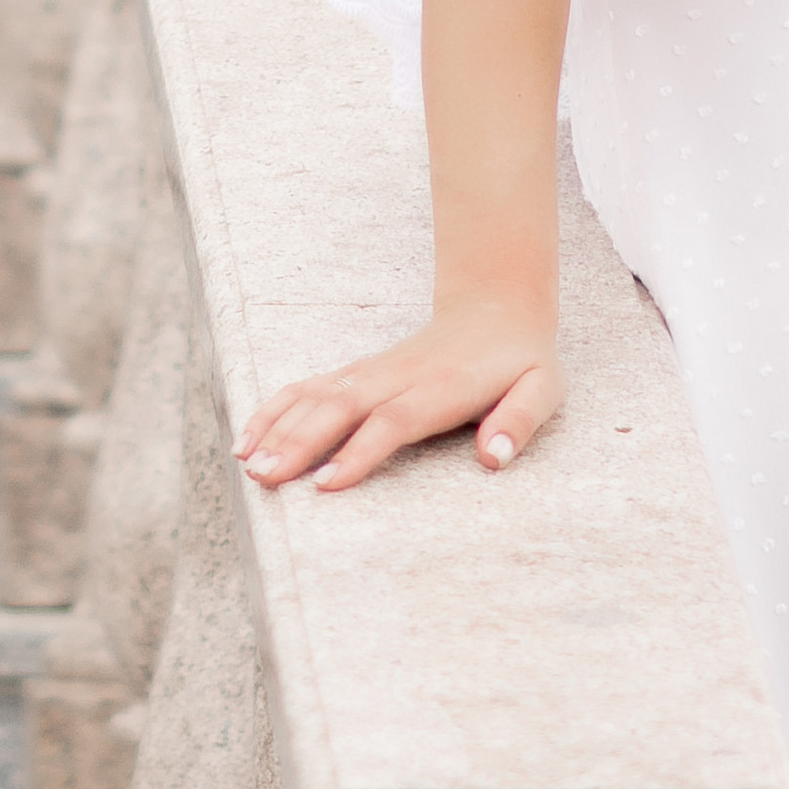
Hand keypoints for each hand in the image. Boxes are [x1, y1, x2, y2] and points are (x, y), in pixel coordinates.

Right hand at [236, 294, 565, 495]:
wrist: (497, 305)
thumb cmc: (519, 360)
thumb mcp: (541, 389)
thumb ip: (519, 421)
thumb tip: (493, 458)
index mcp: (440, 389)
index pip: (393, 421)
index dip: (359, 451)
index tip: (327, 483)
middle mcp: (397, 377)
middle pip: (341, 408)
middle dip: (299, 442)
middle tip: (265, 477)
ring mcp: (372, 372)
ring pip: (317, 396)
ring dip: (279, 427)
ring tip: (247, 463)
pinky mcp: (358, 373)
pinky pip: (309, 388)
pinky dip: (275, 409)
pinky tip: (248, 437)